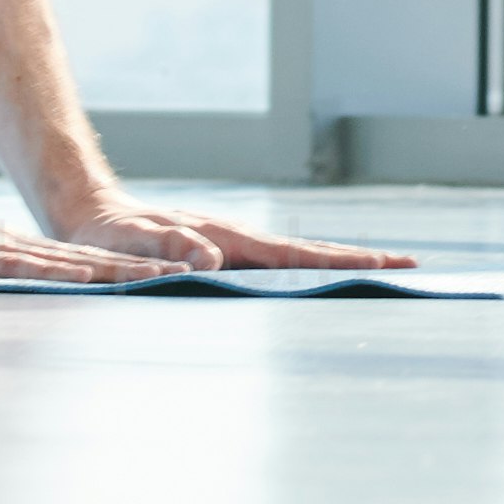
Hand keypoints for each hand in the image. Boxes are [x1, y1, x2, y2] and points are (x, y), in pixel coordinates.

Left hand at [42, 201, 421, 275]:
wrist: (92, 215)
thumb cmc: (109, 236)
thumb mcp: (132, 244)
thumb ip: (167, 250)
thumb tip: (211, 263)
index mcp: (228, 239)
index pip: (298, 254)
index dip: (344, 261)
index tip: (390, 263)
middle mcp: (240, 241)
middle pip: (312, 253)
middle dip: (361, 261)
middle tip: (411, 268)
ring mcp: (235, 248)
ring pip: (297, 260)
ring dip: (337, 268)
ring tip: (381, 276)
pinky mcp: (224, 256)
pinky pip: (274, 268)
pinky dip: (307, 274)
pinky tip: (320, 287)